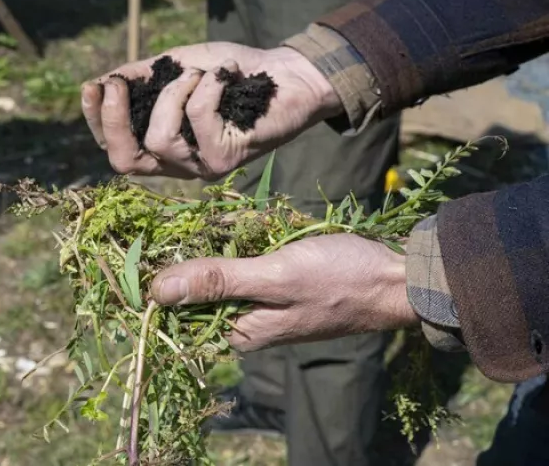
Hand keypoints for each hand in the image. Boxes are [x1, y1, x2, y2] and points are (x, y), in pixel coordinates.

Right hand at [81, 43, 340, 179]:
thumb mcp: (177, 67)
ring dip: (172, 94)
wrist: (287, 75)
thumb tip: (101, 82)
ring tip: (198, 74)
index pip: (115, 146)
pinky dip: (204, 89)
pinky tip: (222, 78)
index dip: (95, 120)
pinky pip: (196, 122)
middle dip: (111, 121)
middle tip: (116, 85)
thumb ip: (142, 77)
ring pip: (159, 139)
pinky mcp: (225, 160)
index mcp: (160, 145)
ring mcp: (200, 166)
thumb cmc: (232, 73)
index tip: (93, 84)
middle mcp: (176, 163)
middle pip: (124, 161)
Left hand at [150, 234, 414, 350]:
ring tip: (246, 223)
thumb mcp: (274, 278)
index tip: (155, 242)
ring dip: (227, 238)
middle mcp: (247, 320)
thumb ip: (218, 282)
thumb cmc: (340, 280)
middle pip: (201, 283)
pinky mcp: (279, 281)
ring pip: (225, 264)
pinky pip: (249, 256)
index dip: (166, 274)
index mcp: (239, 330)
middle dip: (201, 248)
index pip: (181, 308)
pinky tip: (261, 224)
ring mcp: (264, 300)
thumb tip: (156, 292)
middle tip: (213, 224)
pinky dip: (251, 237)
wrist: (398, 279)